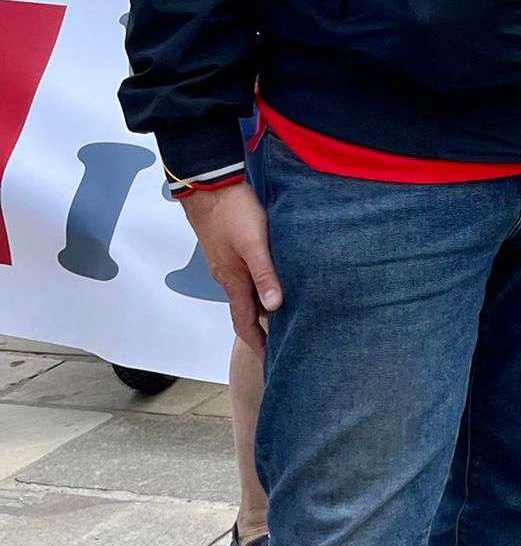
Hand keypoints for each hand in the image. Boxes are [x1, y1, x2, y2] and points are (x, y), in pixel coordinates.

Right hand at [181, 180, 281, 352]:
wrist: (210, 185)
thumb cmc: (232, 212)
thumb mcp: (254, 244)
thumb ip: (265, 274)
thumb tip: (275, 306)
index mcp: (233, 281)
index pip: (244, 322)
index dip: (257, 343)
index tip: (270, 360)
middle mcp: (228, 277)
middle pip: (245, 311)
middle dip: (262, 330)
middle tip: (283, 341)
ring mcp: (228, 263)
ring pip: (246, 293)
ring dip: (262, 307)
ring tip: (284, 315)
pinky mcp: (231, 249)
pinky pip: (246, 277)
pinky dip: (260, 287)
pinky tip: (273, 281)